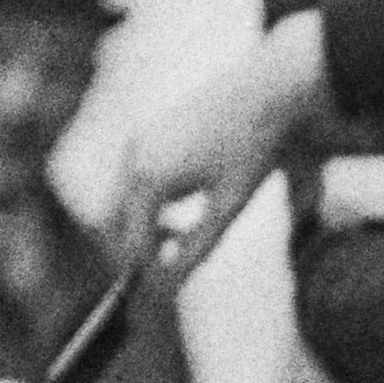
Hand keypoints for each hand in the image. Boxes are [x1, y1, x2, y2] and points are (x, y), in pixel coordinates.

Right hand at [106, 12, 334, 289]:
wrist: (270, 87)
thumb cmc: (254, 147)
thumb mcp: (229, 207)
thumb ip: (197, 248)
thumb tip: (170, 287)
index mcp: (150, 178)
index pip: (131, 242)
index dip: (144, 273)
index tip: (163, 295)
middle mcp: (135, 156)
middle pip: (114, 221)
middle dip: (136, 249)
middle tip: (168, 269)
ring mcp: (140, 140)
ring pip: (123, 199)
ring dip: (142, 225)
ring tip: (182, 235)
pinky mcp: (151, 132)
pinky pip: (135, 178)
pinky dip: (149, 202)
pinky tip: (185, 205)